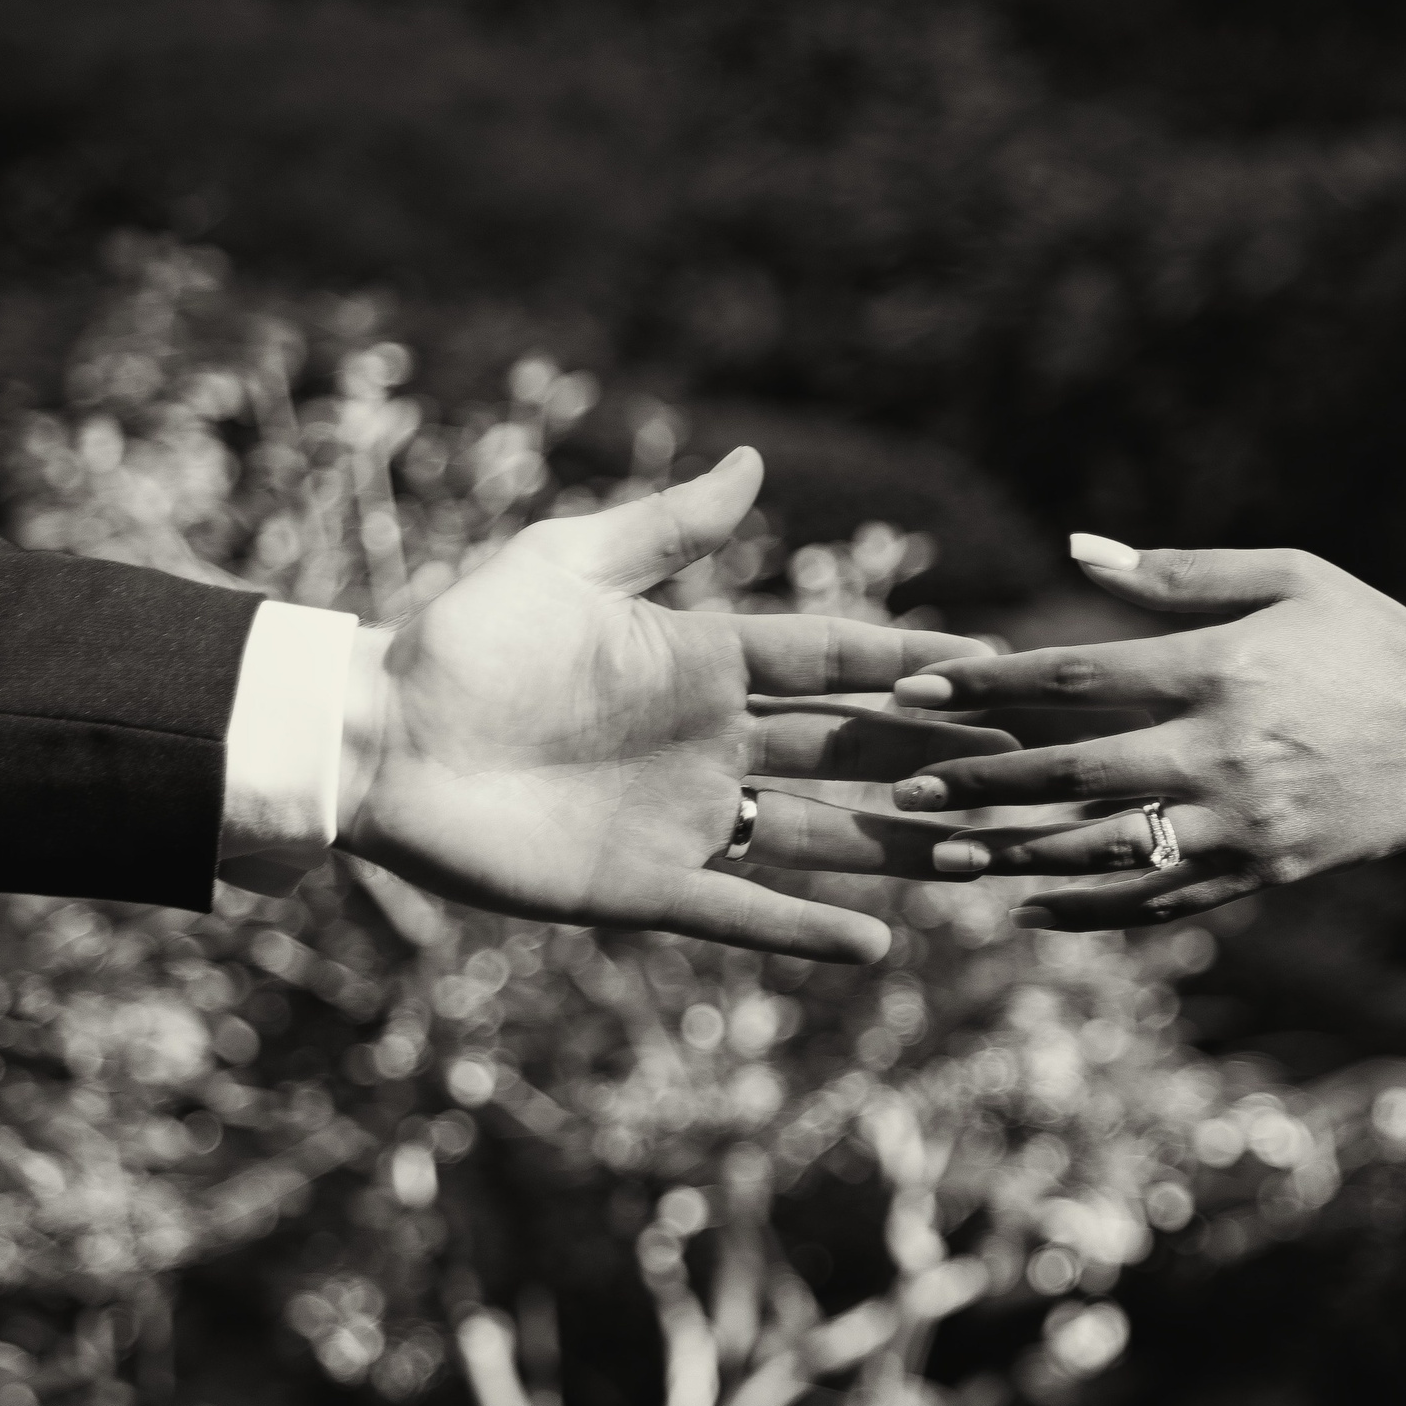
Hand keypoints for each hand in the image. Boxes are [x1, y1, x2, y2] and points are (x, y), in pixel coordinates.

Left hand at [338, 449, 1013, 963]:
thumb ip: (666, 527)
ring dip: (900, 847)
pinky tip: (878, 944)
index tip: (994, 661)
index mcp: (704, 659)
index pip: (834, 660)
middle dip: (935, 755)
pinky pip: (741, 912)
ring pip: (820, 835)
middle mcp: (713, 742)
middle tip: (1026, 761)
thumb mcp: (564, 565)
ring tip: (981, 853)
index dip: (912, 662)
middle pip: (851, 750)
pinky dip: (804, 931)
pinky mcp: (645, 886)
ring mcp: (687, 818)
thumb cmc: (461, 640)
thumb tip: (754, 462)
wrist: (378, 738)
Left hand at [883, 539, 1405, 928]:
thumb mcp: (1288, 578)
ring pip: (1107, 850)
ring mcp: (1242, 822)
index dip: (990, 685)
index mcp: (1222, 669)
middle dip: (982, 784)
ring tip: (946, 860)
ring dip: (1017, 858)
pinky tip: (1029, 911)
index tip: (917, 689)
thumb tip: (1075, 548)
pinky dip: (1091, 911)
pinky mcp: (1260, 872)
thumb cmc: (1367, 640)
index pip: (1078, 676)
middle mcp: (1224, 751)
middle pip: (1074, 773)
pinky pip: (1159, 902)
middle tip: (906, 792)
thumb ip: (1177, 571)